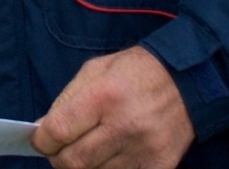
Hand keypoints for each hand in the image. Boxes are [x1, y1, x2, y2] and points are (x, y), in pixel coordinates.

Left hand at [30, 46, 194, 168]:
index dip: (42, 140)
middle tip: (58, 150)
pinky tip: (109, 158)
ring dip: (84, 166)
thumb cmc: (135, 72)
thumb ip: (65, 101)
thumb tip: (41, 130)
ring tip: (87, 150)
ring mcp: (144, 150)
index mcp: (104, 96)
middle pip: (74, 161)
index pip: (59, 131)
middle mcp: (124, 126)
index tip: (40, 139)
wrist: (188, 81)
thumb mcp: (94, 71)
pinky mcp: (159, 166)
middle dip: (58, 158)